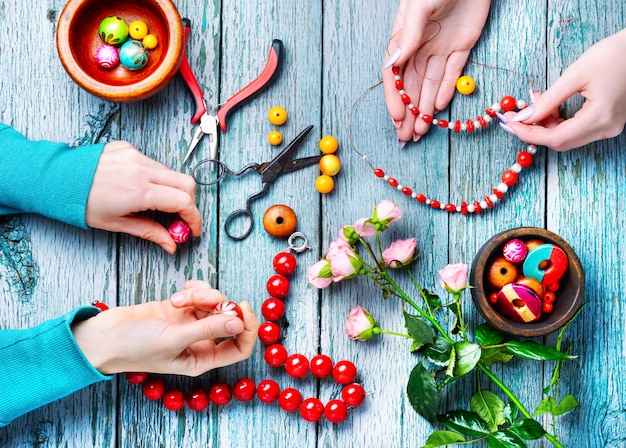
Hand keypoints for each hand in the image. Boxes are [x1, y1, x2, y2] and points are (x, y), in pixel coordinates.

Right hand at [72, 280, 258, 375]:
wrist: (105, 335)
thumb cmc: (135, 347)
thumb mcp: (174, 339)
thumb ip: (207, 330)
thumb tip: (238, 322)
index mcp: (203, 358)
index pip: (240, 347)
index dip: (248, 328)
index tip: (242, 307)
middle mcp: (201, 342)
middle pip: (229, 318)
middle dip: (218, 304)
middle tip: (203, 299)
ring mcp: (192, 323)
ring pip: (214, 302)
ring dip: (201, 294)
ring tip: (179, 298)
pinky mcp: (182, 308)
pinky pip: (202, 293)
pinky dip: (194, 289)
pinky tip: (180, 291)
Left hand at [85, 141, 201, 253]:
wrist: (57, 179)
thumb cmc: (82, 203)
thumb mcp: (117, 224)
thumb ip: (150, 232)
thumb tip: (171, 244)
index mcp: (139, 191)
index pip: (184, 202)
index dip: (194, 218)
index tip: (192, 229)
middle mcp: (141, 169)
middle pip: (187, 183)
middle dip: (190, 203)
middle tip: (180, 219)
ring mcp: (136, 156)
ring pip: (171, 173)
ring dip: (173, 190)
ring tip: (158, 205)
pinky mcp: (129, 148)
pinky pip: (154, 163)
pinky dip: (156, 177)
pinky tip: (140, 187)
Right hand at [383, 0, 490, 143]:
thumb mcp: (420, 5)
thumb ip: (408, 34)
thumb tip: (393, 62)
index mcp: (404, 37)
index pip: (395, 74)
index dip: (395, 96)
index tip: (397, 116)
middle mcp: (420, 45)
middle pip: (411, 85)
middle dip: (408, 111)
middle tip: (406, 136)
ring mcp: (440, 46)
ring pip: (430, 84)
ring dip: (425, 108)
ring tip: (421, 131)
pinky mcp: (462, 45)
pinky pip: (452, 72)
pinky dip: (446, 90)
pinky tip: (439, 107)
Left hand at [505, 28, 625, 150]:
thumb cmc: (612, 55)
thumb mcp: (575, 74)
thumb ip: (548, 100)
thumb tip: (524, 116)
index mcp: (600, 117)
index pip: (556, 137)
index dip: (528, 133)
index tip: (508, 123)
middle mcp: (605, 129)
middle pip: (560, 141)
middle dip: (533, 130)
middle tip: (513, 117)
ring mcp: (607, 128)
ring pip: (566, 137)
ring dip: (544, 126)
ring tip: (532, 105)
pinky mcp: (606, 123)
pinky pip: (575, 130)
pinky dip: (557, 122)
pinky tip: (547, 107)